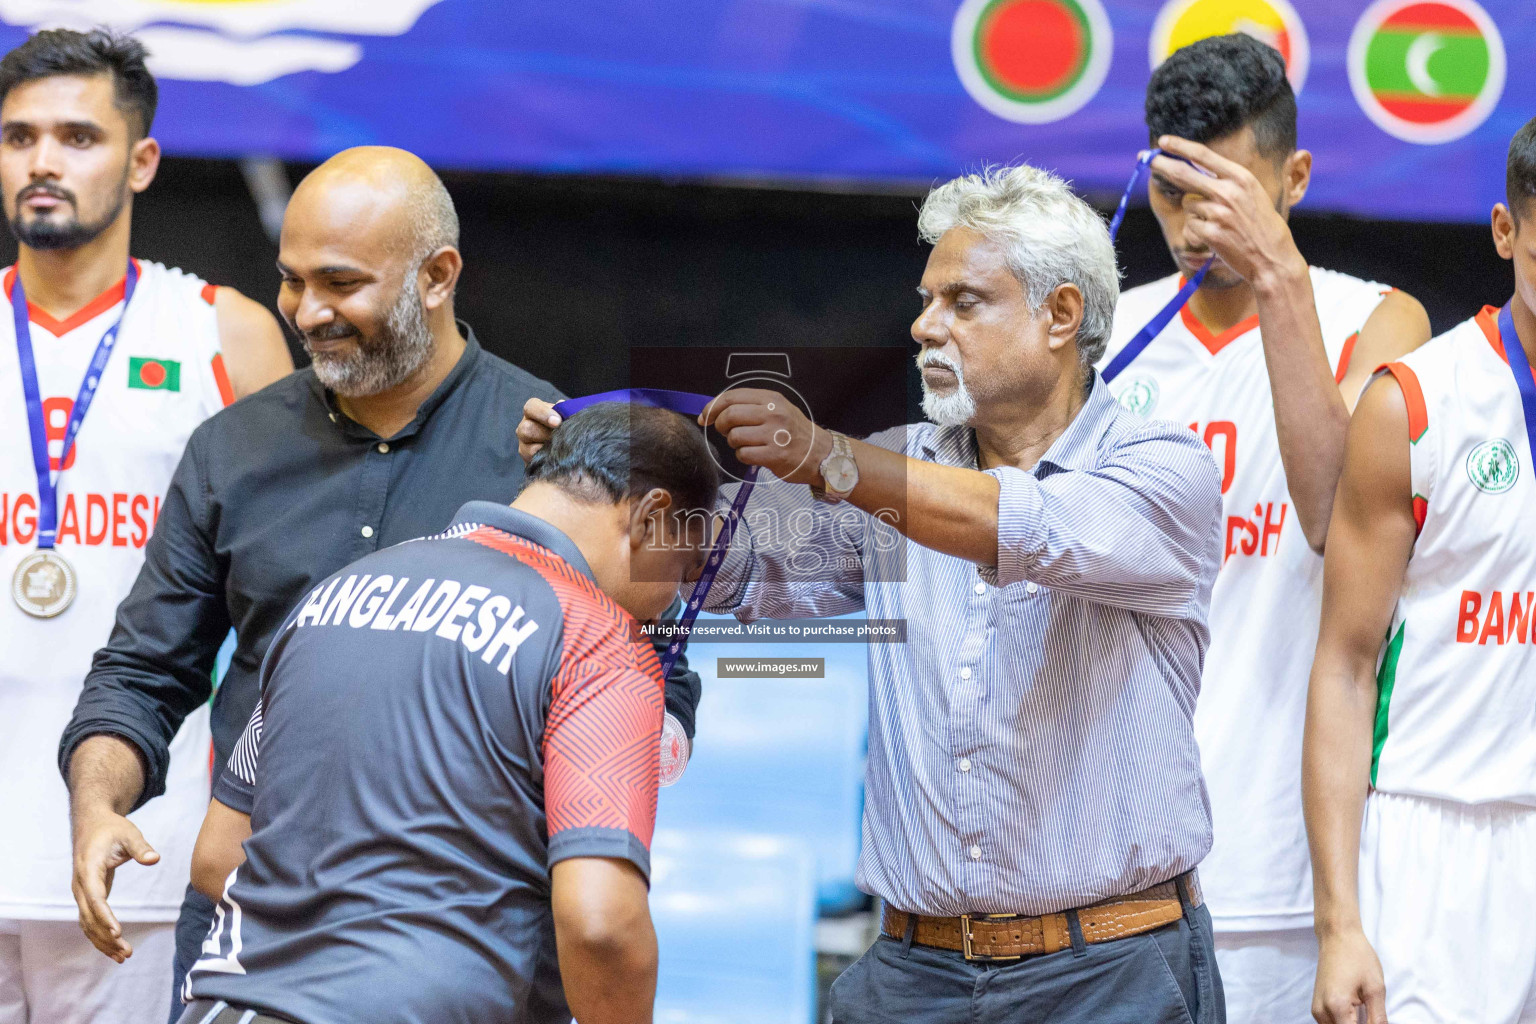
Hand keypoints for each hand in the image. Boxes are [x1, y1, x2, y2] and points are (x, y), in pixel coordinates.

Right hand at [71, 810, 158, 961]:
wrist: (92, 825)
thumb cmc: (112, 829)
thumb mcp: (129, 833)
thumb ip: (140, 847)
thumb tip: (154, 859)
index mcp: (89, 869)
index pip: (95, 898)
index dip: (105, 917)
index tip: (117, 932)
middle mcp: (80, 885)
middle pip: (90, 917)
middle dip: (106, 937)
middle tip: (127, 953)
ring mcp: (81, 892)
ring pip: (87, 924)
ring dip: (103, 942)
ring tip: (124, 956)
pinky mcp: (87, 897)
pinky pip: (89, 921)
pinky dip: (99, 936)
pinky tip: (114, 949)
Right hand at [517, 397, 561, 462]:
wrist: (567, 446)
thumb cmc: (566, 425)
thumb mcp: (566, 415)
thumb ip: (565, 410)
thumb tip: (563, 405)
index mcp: (533, 412)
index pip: (531, 407)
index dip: (543, 413)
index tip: (558, 421)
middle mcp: (524, 427)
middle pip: (526, 429)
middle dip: (545, 434)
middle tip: (561, 437)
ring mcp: (524, 445)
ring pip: (529, 448)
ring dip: (547, 449)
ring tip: (562, 448)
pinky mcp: (528, 461)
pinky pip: (534, 462)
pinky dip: (548, 460)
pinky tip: (559, 458)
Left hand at [700, 388, 830, 485]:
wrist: (821, 453)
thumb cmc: (795, 432)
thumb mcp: (778, 409)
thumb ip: (751, 406)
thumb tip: (716, 410)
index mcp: (771, 399)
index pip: (732, 396)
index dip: (712, 407)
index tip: (705, 417)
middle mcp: (773, 413)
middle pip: (730, 415)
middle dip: (721, 426)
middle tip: (727, 432)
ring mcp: (774, 434)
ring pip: (735, 437)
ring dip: (734, 444)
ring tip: (747, 444)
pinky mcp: (775, 455)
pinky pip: (744, 455)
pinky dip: (744, 457)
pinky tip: (755, 455)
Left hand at [1151, 135, 1306, 287]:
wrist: (1272, 256)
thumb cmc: (1260, 224)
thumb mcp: (1251, 192)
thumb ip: (1225, 180)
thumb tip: (1193, 169)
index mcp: (1241, 177)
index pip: (1203, 155)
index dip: (1180, 147)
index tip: (1163, 141)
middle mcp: (1228, 191)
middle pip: (1183, 174)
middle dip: (1161, 164)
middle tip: (1144, 158)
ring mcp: (1218, 213)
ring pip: (1188, 204)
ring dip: (1195, 213)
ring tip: (1219, 223)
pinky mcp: (1211, 233)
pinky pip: (1190, 226)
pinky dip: (1198, 232)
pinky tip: (1216, 238)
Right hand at [1313, 927, 1388, 1023]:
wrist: (1337, 936)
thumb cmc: (1358, 957)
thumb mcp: (1375, 989)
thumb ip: (1378, 1019)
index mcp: (1336, 1007)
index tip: (1376, 1019)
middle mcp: (1322, 1012)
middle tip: (1372, 1012)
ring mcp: (1317, 1010)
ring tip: (1365, 1010)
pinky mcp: (1317, 1007)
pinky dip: (1345, 1023)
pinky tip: (1357, 1013)